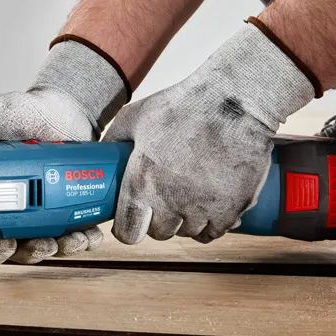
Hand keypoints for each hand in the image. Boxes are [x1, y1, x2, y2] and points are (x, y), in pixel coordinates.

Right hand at [0, 40, 127, 263]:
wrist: (65, 108)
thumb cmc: (22, 113)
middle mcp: (11, 210)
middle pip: (9, 249)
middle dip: (18, 254)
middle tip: (22, 243)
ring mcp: (41, 212)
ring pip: (42, 247)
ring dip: (52, 251)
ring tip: (61, 241)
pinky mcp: (69, 211)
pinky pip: (74, 236)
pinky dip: (81, 241)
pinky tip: (87, 236)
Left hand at [104, 24, 314, 243]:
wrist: (234, 101)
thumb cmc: (183, 106)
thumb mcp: (135, 116)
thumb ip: (114, 141)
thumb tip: (101, 155)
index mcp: (142, 181)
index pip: (128, 232)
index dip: (127, 229)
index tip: (132, 220)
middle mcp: (170, 200)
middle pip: (159, 233)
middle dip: (157, 220)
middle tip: (162, 200)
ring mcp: (202, 207)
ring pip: (186, 233)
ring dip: (184, 221)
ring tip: (187, 197)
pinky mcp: (231, 208)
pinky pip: (213, 233)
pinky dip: (209, 224)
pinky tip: (207, 205)